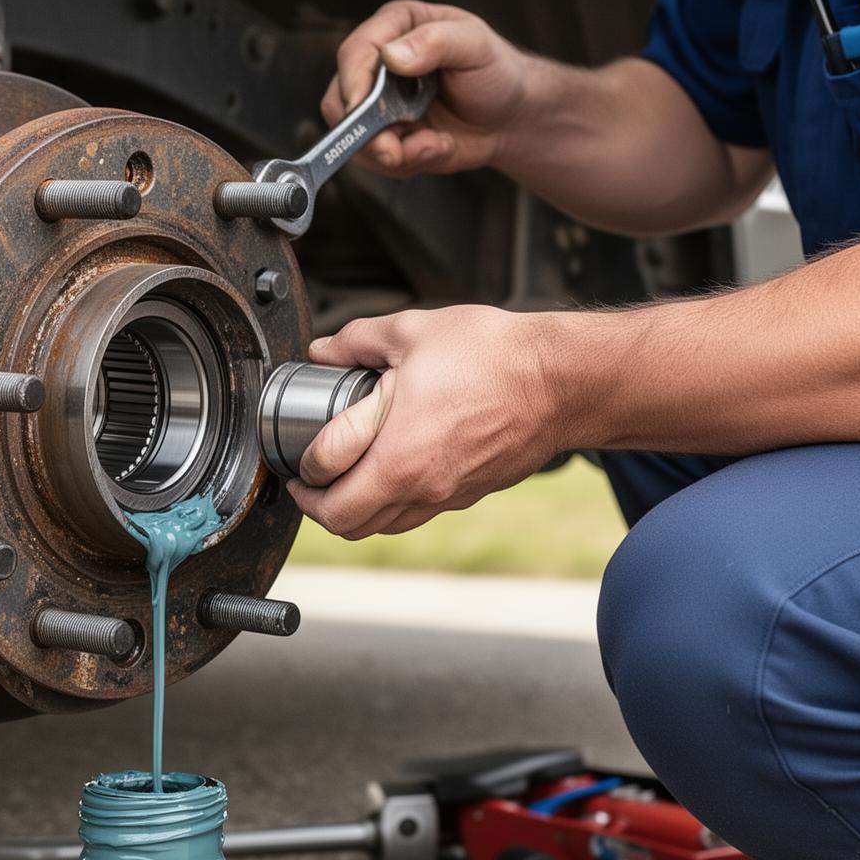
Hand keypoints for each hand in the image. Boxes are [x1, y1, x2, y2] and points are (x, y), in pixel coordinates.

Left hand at [287, 307, 562, 539]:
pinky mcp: (466, 495)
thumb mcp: (412, 332)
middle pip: (345, 524)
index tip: (298, 457)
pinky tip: (387, 473)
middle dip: (316, 506)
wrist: (561, 381)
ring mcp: (444, 496)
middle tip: (306, 483)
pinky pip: (413, 515)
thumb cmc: (495, 357)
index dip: (301, 469)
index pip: (324, 480)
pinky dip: (388, 505)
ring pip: (380, 527)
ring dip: (352, 511)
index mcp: (396, 452)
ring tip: (341, 482)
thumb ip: (355, 342)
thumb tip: (323, 351)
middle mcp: (418, 486)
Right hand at [324, 0, 533, 178]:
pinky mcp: (387, 136)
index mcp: (396, 28)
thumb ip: (436, 42)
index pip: (354, 52)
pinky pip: (375, 159)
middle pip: (341, 99)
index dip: (353, 83)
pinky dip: (408, 162)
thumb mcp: (475, 46)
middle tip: (396, 149)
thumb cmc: (496, 73)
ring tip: (436, 144)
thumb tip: (392, 56)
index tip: (362, 110)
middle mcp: (380, 65)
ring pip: (354, 136)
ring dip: (395, 152)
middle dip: (367, 132)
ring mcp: (380, 104)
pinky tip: (438, 146)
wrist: (510, 117)